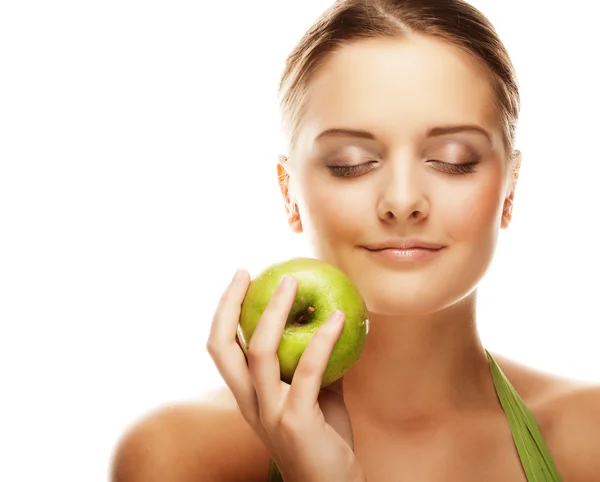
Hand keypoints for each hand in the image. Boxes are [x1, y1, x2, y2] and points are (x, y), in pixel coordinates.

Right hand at [207, 269, 364, 481]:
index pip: (221, 349)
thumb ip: (314, 363)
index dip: (224, 311)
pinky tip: (340, 317)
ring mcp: (270, 413)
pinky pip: (308, 370)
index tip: (241, 279)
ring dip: (275, 311)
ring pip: (260, 353)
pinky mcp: (296, 421)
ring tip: (293, 283)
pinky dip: (323, 338)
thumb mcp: (314, 395)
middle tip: (246, 273)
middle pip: (221, 348)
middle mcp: (249, 404)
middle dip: (228, 305)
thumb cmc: (323, 439)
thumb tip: (329, 320)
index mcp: (247, 396)